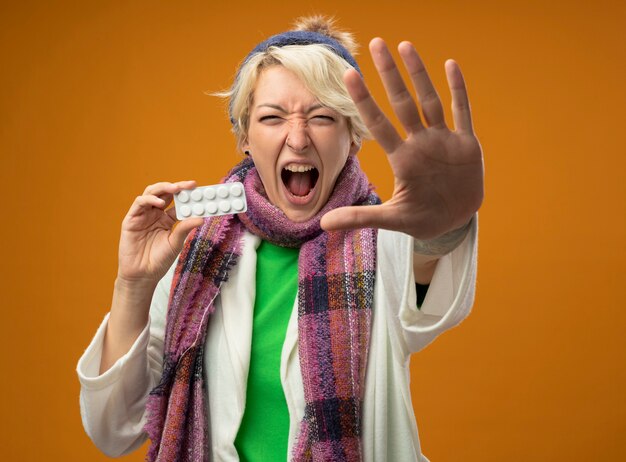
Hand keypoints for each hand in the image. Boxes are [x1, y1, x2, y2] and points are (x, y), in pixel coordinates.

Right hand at [117, 181, 203, 286]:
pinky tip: (159, 202)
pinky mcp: (131, 220)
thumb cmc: (159, 260)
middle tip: (190, 185)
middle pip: (165, 194)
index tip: (199, 190)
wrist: (143, 275)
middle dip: (177, 187)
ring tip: (176, 188)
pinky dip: (149, 199)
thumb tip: (201, 218)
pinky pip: (139, 204)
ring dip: (163, 188)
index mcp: (167, 219)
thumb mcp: (176, 243)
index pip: (177, 202)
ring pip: (151, 194)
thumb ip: (185, 228)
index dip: (187, 195)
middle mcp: (155, 214)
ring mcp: (142, 216)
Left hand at [321, 38, 483, 239]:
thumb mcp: (391, 219)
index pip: (378, 124)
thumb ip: (359, 217)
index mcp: (402, 159)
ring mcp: (444, 141)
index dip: (364, 100)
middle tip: (376, 43)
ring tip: (405, 44)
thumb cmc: (422, 219)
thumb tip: (322, 224)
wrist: (455, 223)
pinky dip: (458, 90)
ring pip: (430, 100)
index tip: (349, 74)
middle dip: (390, 74)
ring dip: (419, 73)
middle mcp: (420, 143)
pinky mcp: (467, 145)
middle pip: (402, 102)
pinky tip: (450, 65)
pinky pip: (462, 112)